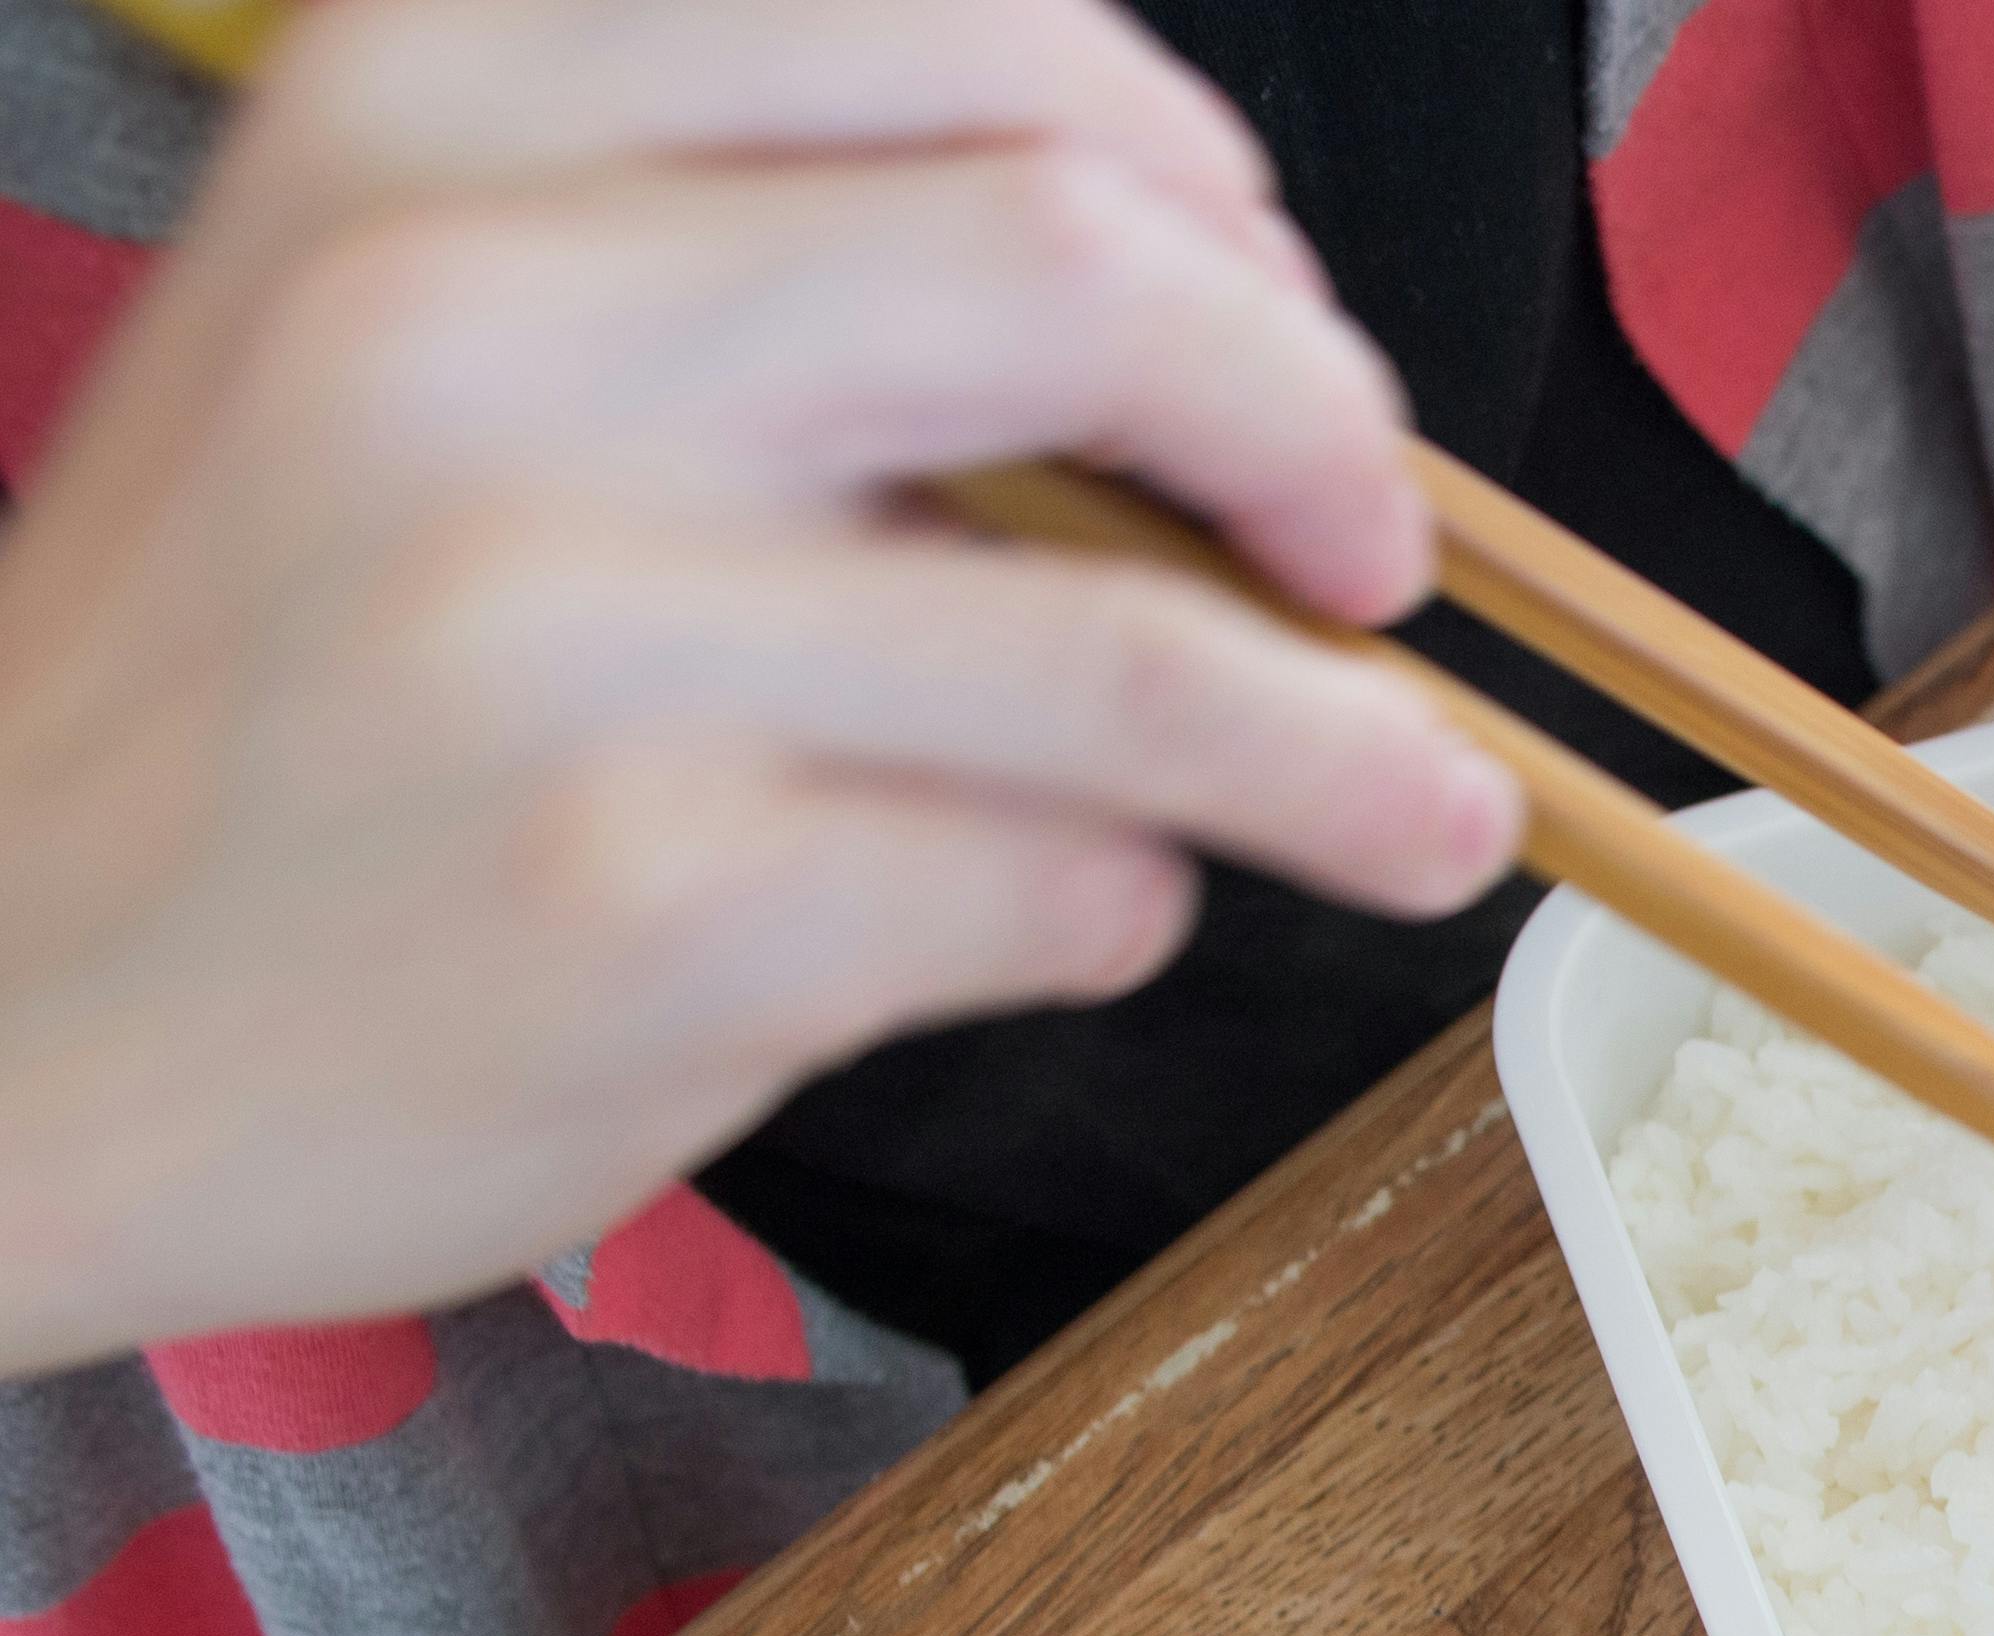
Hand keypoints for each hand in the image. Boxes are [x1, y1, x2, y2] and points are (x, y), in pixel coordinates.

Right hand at [0, 0, 1519, 1374]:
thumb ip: (767, 263)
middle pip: (1100, 279)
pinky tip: (1016, 911)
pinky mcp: (652, 907)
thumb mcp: (425, 331)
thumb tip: (1228, 332)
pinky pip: (1061, 885)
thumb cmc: (277, 676)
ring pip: (1150, 648)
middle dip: (1327, 427)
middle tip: (1379, 552)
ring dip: (1351, 745)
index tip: (1280, 318)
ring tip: (1436, 809)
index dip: (1213, 196)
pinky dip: (1113, 908)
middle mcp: (473, 324)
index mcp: (432, 106)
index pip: (980, 47)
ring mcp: (556, 628)